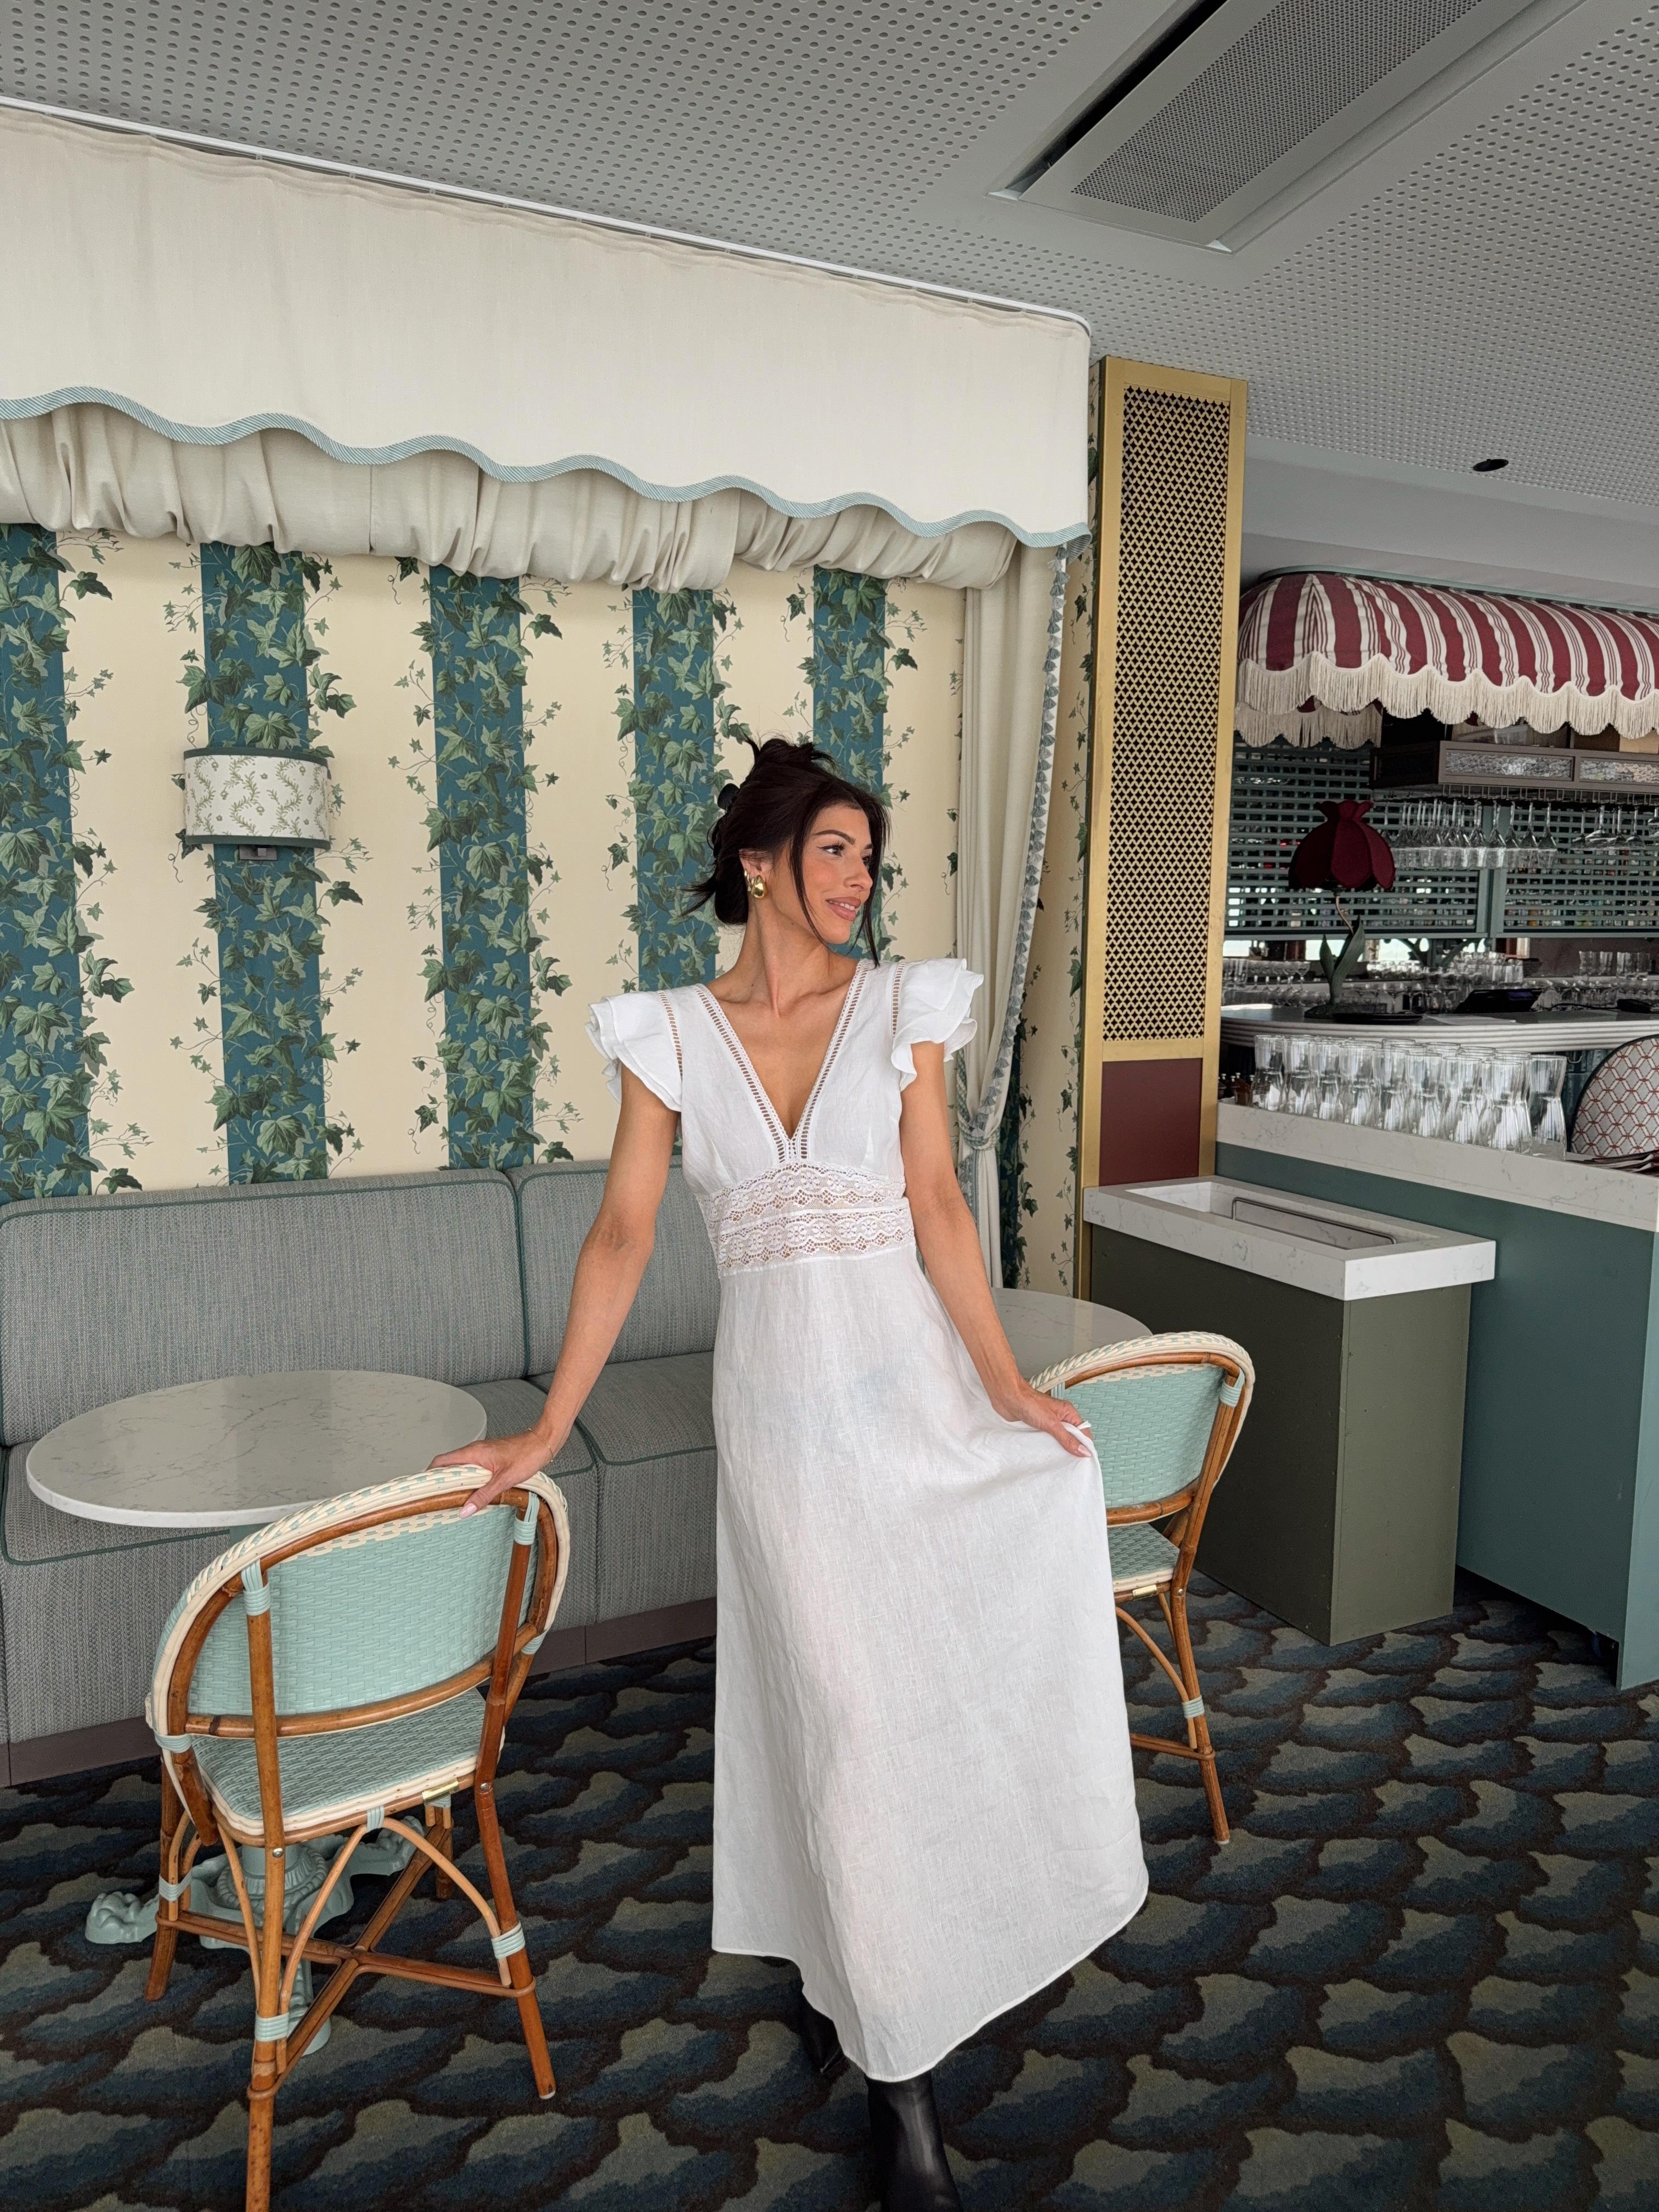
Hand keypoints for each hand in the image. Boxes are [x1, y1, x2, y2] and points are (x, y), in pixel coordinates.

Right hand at [430, 1427, 563, 1514]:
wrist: (543, 1443)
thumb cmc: (527, 1455)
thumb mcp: (504, 1480)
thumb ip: (483, 1495)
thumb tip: (464, 1509)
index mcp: (472, 1453)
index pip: (441, 1461)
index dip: (429, 1475)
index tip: (423, 1489)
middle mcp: (474, 1451)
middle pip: (447, 1465)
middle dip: (440, 1481)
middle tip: (436, 1499)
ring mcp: (481, 1453)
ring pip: (460, 1467)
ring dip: (455, 1481)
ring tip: (452, 1499)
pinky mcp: (489, 1457)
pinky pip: (471, 1468)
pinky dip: (467, 1479)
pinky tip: (471, 1492)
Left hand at [994, 1382, 1093, 1459]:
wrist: (1007, 1398)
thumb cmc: (1028, 1402)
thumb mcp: (1052, 1424)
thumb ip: (1067, 1438)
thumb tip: (1083, 1450)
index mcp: (1068, 1413)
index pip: (1083, 1433)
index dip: (1085, 1446)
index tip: (1084, 1460)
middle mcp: (1060, 1418)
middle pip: (1071, 1438)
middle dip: (1071, 1450)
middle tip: (1070, 1463)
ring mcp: (1048, 1423)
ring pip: (1058, 1440)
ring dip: (1057, 1449)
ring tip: (1057, 1460)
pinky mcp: (1037, 1428)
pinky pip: (1046, 1440)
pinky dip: (1045, 1447)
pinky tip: (1045, 1454)